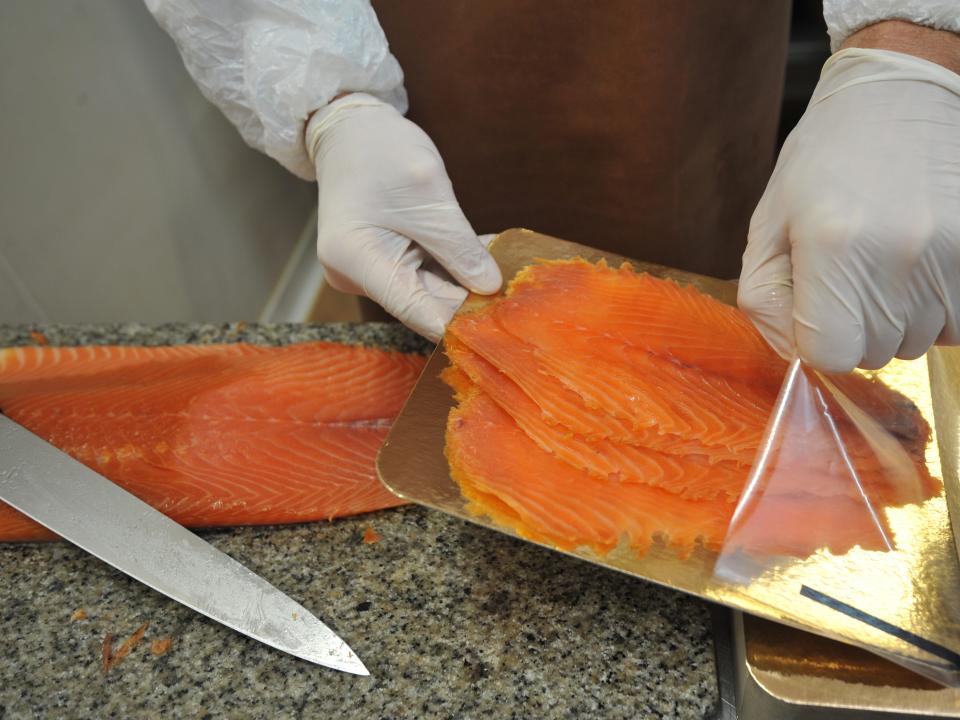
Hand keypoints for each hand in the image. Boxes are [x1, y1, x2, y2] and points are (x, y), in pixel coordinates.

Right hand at [306, 93, 500, 340]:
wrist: (350, 130)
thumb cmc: (381, 152)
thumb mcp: (428, 195)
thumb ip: (459, 247)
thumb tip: (491, 287)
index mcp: (357, 260)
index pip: (415, 311)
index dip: (458, 323)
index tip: (500, 327)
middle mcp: (358, 275)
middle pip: (423, 303)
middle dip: (468, 300)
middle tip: (518, 296)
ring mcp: (371, 271)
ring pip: (428, 289)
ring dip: (466, 281)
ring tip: (509, 271)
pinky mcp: (385, 262)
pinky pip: (425, 273)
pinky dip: (454, 266)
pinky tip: (488, 256)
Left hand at [738, 38, 959, 371]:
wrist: (901, 93)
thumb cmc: (824, 158)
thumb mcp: (770, 222)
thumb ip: (767, 298)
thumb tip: (797, 351)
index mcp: (834, 245)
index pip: (830, 353)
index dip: (817, 340)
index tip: (816, 310)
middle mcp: (899, 254)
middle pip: (874, 352)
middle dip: (854, 327)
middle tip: (849, 274)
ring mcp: (952, 255)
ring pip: (917, 341)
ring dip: (896, 319)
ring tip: (884, 261)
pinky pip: (959, 323)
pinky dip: (936, 309)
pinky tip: (918, 267)